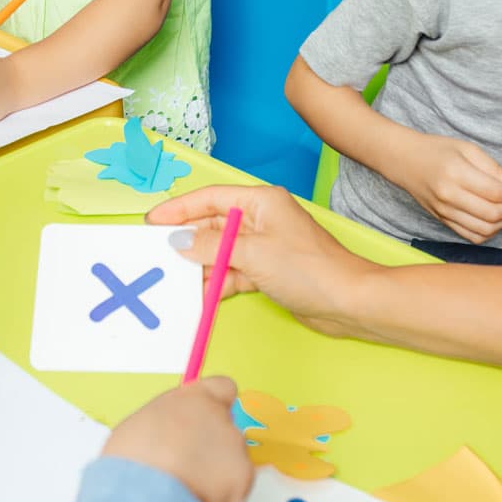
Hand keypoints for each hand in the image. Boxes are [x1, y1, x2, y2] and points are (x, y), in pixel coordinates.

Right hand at [101, 377, 252, 501]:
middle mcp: (219, 416)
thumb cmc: (134, 460)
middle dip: (211, 445)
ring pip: (232, 458)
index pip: (223, 388)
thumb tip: (172, 432)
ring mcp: (234, 445)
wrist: (145, 490)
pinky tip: (198, 495)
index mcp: (194, 397)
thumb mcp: (144, 423)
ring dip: (216, 470)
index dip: (215, 406)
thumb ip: (169, 420)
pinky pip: (238, 485)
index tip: (208, 419)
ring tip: (187, 483)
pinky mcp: (243, 475)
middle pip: (226, 428)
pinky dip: (224, 493)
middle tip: (186, 463)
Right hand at [147, 185, 374, 336]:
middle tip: (156, 253)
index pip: (210, 198)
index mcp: (260, 201)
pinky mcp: (267, 271)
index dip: (179, 209)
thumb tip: (179, 241)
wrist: (348, 302)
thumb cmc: (308, 269)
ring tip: (174, 279)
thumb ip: (211, 245)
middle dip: (186, 240)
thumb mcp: (252, 253)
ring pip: (220, 251)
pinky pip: (232, 272)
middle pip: (213, 225)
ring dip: (200, 266)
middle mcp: (261, 220)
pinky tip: (200, 294)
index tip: (152, 221)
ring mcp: (264, 246)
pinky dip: (217, 282)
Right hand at [389, 133, 501, 243]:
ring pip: (485, 229)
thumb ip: (493, 168)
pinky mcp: (443, 221)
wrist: (404, 161)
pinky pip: (472, 236)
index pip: (496, 192)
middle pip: (493, 214)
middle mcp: (449, 196)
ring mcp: (445, 212)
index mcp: (456, 173)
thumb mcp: (467, 149)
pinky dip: (489, 231)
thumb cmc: (436, 150)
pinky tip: (493, 218)